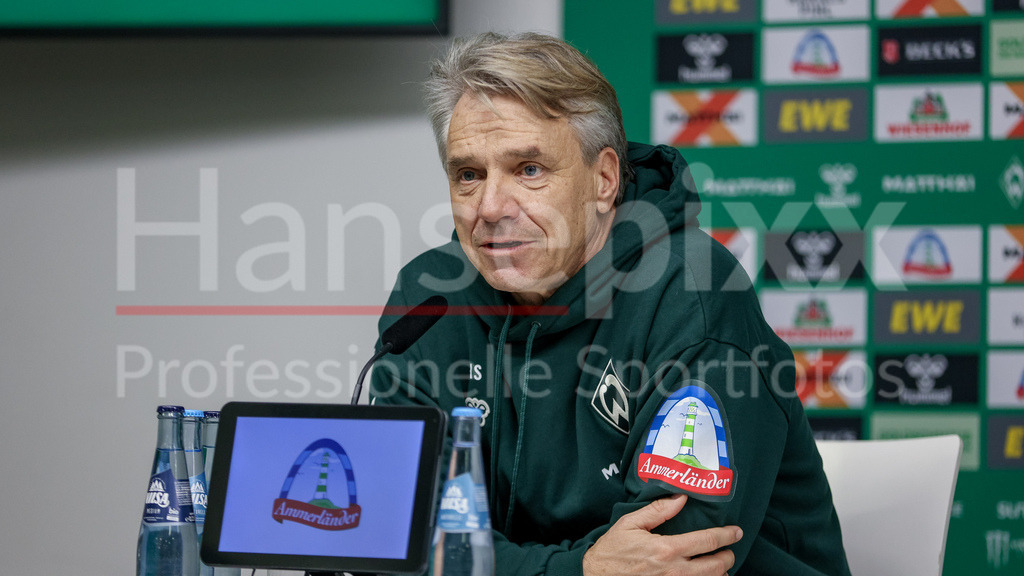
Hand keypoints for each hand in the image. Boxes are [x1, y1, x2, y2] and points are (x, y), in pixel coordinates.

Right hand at [582, 494, 741, 575]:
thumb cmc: (613, 550)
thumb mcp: (631, 523)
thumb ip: (658, 510)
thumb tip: (681, 498)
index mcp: (667, 548)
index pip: (708, 541)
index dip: (727, 535)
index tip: (736, 531)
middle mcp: (675, 570)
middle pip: (716, 566)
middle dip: (728, 557)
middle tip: (730, 550)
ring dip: (720, 573)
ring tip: (720, 565)